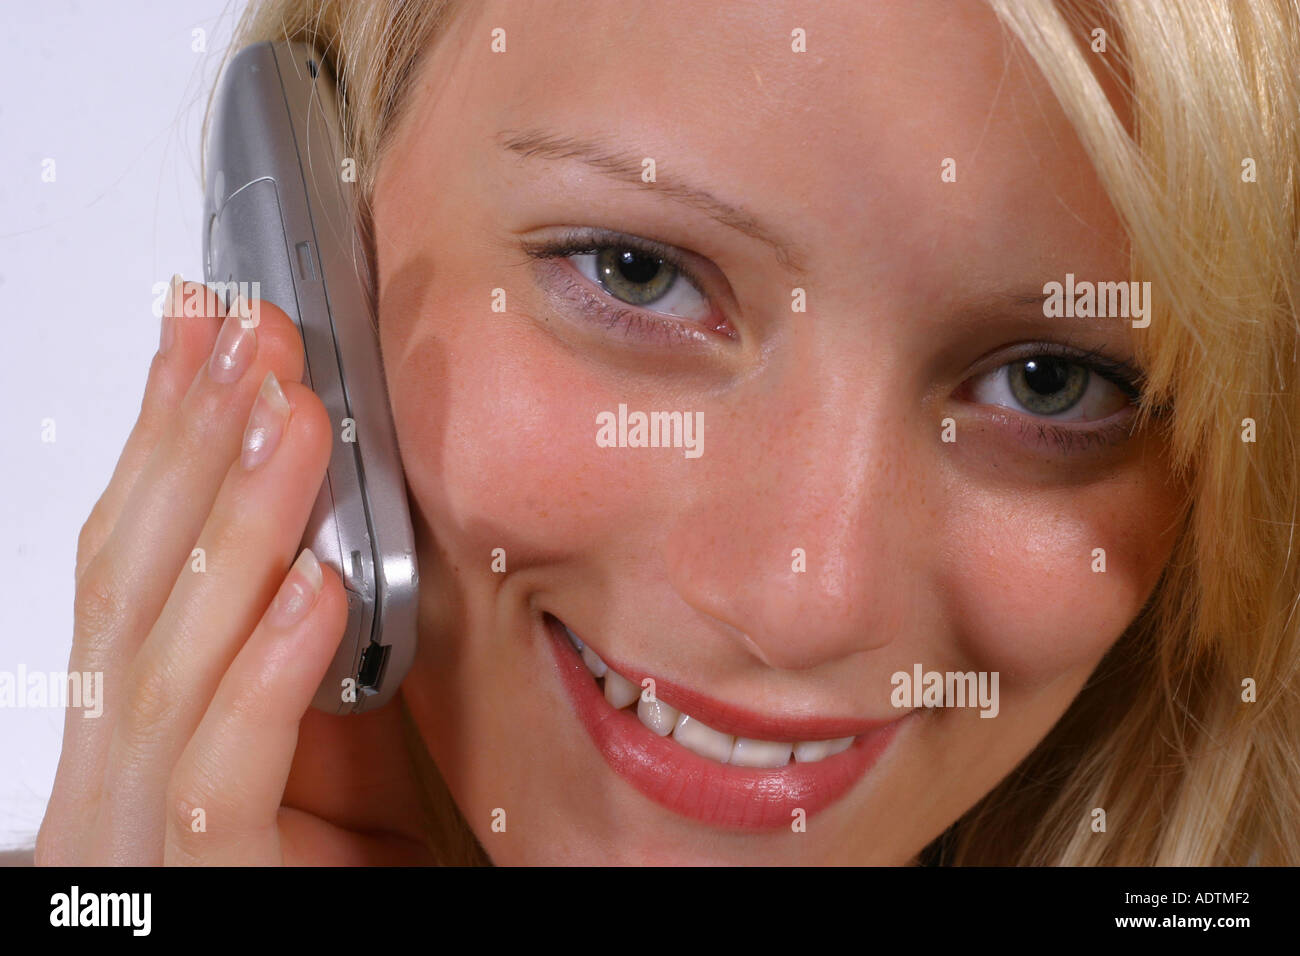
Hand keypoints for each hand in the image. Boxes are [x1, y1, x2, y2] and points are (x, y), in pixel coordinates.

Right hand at [36, 279, 430, 864]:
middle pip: (127, 584)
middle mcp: (117, 771)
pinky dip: (260, 677)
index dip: (162, 436)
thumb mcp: (340, 734)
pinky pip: (216, 782)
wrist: (347, 954)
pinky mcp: (203, 895)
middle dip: (188, 446)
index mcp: (143, 723)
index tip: (208, 333)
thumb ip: (321, 643)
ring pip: (159, 663)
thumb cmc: (346, 868)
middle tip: (249, 337)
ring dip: (231, 523)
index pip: (131, 557)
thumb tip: (335, 517)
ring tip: (286, 418)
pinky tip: (310, 591)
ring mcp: (139, 839)